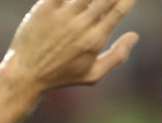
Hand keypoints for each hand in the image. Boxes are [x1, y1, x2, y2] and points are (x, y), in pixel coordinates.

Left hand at [4, 0, 138, 92]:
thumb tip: (134, 36)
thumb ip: (117, 56)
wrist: (27, 74)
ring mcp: (63, 15)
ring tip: (91, 1)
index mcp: (95, 39)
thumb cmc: (61, 76)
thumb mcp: (93, 74)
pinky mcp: (45, 7)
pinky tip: (73, 0)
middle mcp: (81, 25)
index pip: (119, 9)